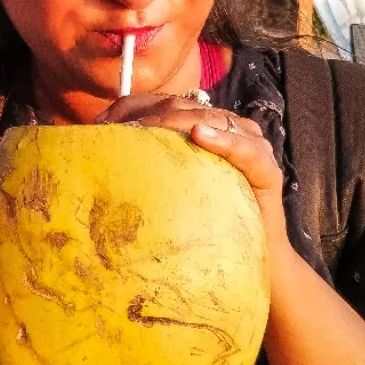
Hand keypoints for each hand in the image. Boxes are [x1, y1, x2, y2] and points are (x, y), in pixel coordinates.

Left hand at [95, 93, 291, 273]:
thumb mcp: (171, 189)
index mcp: (205, 125)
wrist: (255, 262)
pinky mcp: (267, 169)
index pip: (163, 102)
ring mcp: (250, 144)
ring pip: (208, 119)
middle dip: (145, 115)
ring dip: (173, 121)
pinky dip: (223, 140)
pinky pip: (244, 149)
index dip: (130, 108)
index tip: (98, 125)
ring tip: (143, 129)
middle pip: (181, 106)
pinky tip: (200, 135)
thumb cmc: (208, 225)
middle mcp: (228, 127)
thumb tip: (97, 156)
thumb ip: (148, 166)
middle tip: (113, 131)